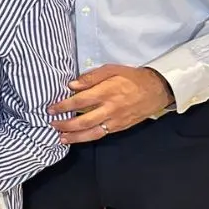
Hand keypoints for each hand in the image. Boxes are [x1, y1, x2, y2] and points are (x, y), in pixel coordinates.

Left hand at [49, 65, 173, 143]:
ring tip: (61, 138)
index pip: (80, 101)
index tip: (51, 108)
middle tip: (51, 124)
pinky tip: (78, 138)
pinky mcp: (121, 127)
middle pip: (84, 120)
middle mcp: (111, 108)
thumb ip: (91, 77)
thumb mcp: (111, 69)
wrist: (157, 89)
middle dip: (65, 124)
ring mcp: (116, 120)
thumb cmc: (131, 77)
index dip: (64, 106)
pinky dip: (88, 138)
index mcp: (107, 92)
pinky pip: (102, 134)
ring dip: (75, 137)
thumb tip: (72, 85)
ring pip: (92, 132)